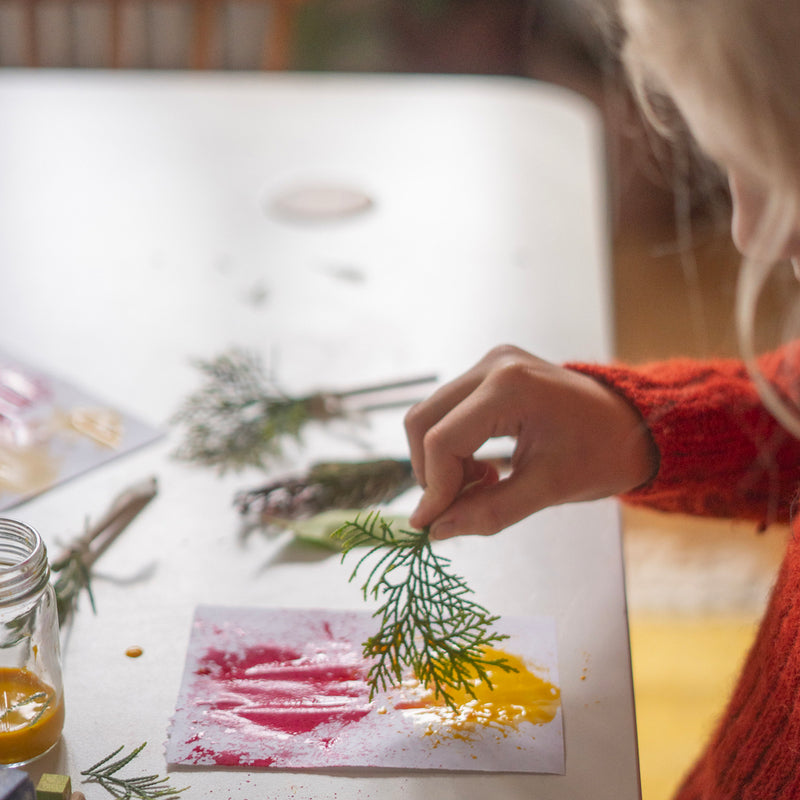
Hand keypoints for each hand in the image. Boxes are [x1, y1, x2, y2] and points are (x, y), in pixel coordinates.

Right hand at [405, 345, 656, 538]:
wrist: (633, 424)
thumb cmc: (603, 454)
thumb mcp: (549, 489)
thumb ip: (489, 511)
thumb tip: (436, 529)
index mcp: (511, 387)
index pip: (443, 440)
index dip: (434, 487)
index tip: (432, 526)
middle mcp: (493, 365)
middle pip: (424, 421)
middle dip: (431, 472)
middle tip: (457, 507)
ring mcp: (489, 364)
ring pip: (430, 416)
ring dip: (441, 460)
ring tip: (480, 486)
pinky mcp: (489, 372)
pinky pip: (448, 411)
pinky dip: (452, 446)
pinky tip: (484, 469)